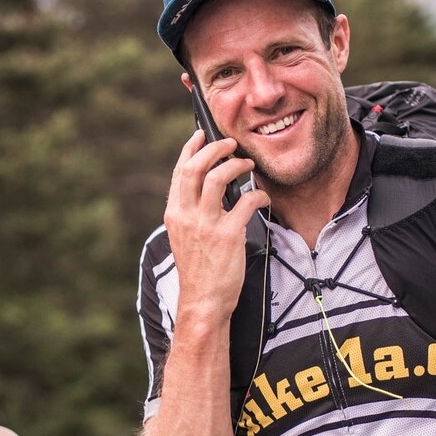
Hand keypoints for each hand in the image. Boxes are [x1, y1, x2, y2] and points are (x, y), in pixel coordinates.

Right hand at [163, 128, 269, 323]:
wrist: (203, 301)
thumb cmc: (199, 270)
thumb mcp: (185, 237)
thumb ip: (191, 212)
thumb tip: (208, 185)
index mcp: (174, 214)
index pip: (180, 172)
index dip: (191, 149)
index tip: (201, 135)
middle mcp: (186, 215)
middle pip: (196, 167)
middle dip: (215, 149)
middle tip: (232, 145)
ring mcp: (206, 225)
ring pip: (217, 177)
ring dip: (236, 165)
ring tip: (248, 165)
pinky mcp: (228, 235)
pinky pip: (246, 202)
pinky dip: (257, 194)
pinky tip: (261, 197)